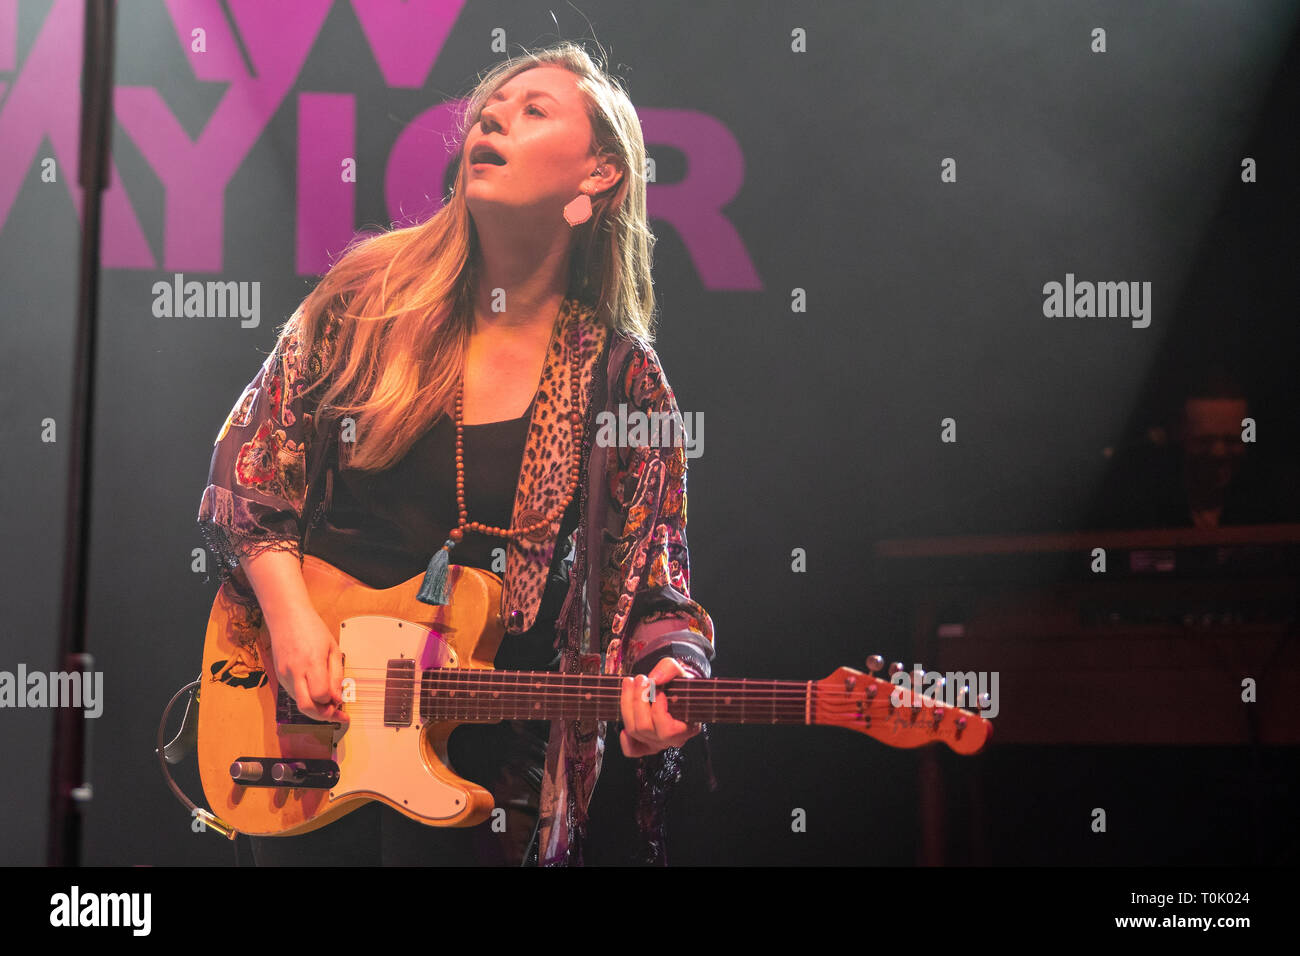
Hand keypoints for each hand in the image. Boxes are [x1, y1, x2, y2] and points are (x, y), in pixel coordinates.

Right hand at [265, 606, 347, 722]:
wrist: (286, 616)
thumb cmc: (312, 629)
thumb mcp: (332, 649)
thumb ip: (336, 676)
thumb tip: (338, 699)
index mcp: (311, 663)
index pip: (320, 696)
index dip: (332, 703)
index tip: (341, 702)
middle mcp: (295, 671)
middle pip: (306, 707)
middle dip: (322, 716)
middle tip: (336, 714)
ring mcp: (284, 675)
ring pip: (299, 703)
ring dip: (315, 708)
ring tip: (329, 703)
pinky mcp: (279, 676)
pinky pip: (294, 694)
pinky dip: (306, 698)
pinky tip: (316, 692)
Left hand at [619, 657, 701, 757]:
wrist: (681, 692)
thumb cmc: (682, 686)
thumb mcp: (681, 672)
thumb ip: (669, 669)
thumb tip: (654, 678)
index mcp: (688, 727)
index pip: (668, 729)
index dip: (657, 709)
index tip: (657, 690)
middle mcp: (673, 740)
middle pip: (645, 728)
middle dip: (638, 700)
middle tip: (640, 679)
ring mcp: (659, 744)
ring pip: (634, 731)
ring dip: (627, 705)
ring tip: (630, 683)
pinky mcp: (647, 745)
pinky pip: (632, 751)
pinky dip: (626, 741)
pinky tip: (624, 727)